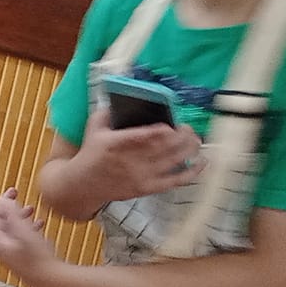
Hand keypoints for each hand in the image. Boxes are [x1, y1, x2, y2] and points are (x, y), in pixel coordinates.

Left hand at [0, 190, 64, 285]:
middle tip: (15, 191)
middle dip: (3, 204)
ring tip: (30, 207)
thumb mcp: (24, 232)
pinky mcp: (21, 254)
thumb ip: (12, 215)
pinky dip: (26, 226)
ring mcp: (10, 250)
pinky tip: (39, 222)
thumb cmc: (37, 259)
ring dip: (17, 214)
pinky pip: (19, 235)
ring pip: (8, 226)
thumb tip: (1, 199)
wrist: (50, 280)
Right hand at [73, 107, 204, 201]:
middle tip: (188, 128)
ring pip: (174, 161)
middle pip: (166, 147)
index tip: (171, 124)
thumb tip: (121, 98)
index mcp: (117, 143)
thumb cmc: (90, 154)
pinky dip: (192, 172)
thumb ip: (107, 112)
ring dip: (190, 149)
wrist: (83, 185)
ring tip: (196, 140)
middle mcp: (132, 160)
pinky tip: (202, 162)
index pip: (145, 136)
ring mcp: (141, 175)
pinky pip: (175, 181)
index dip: (163, 130)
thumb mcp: (93, 128)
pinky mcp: (148, 187)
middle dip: (183, 136)